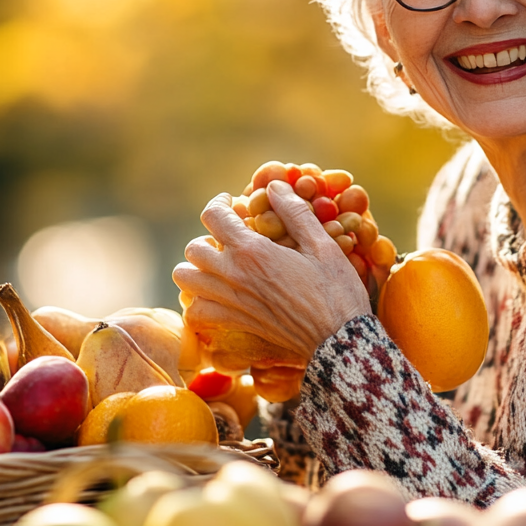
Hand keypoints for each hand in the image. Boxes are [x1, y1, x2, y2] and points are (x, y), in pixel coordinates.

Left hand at [173, 180, 372, 361]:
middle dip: (208, 236)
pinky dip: (198, 303)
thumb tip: (274, 186)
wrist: (339, 340)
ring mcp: (231, 302)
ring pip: (186, 280)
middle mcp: (234, 276)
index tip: (232, 202)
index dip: (220, 203)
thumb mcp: (322, 244)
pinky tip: (217, 296)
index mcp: (253, 251)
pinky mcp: (236, 323)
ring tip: (218, 264)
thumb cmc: (336, 290)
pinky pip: (196, 313)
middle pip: (194, 248)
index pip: (213, 216)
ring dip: (196, 268)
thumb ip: (294, 212)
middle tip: (229, 236)